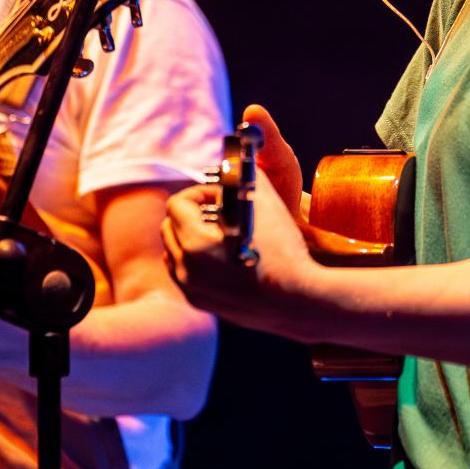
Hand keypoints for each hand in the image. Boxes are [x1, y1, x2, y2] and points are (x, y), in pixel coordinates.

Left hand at [162, 113, 323, 340]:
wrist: (300, 301)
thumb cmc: (284, 252)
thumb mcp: (266, 203)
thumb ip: (244, 176)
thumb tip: (233, 164)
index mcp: (195, 243)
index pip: (177, 204)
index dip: (198, 193)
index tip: (218, 196)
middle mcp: (187, 269)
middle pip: (169, 228)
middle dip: (189, 214)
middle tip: (217, 212)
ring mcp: (193, 290)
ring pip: (173, 253)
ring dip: (188, 237)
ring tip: (218, 234)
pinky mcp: (203, 304)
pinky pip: (186, 275)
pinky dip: (196, 261)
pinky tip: (221, 255)